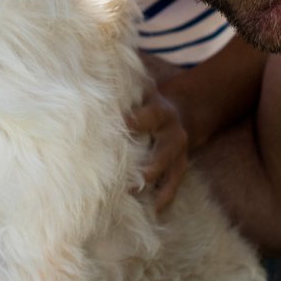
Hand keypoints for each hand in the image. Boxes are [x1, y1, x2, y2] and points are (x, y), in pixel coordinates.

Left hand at [128, 82, 188, 212]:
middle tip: (128, 178)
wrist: (181, 111)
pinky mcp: (180, 167)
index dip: (136, 122)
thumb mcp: (142, 90)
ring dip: (152, 184)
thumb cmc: (148, 101)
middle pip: (163, 152)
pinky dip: (164, 197)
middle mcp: (172, 133)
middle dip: (147, 166)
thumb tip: (99, 69)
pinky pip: (174, 184)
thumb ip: (127, 85)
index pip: (149, 117)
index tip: (123, 127)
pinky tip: (152, 211)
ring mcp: (179, 152)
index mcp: (161, 111)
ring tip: (134, 195)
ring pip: (169, 170)